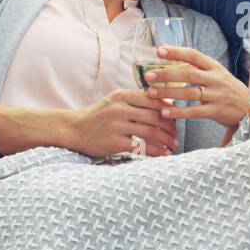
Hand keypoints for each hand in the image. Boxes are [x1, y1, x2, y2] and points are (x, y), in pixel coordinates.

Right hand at [58, 89, 179, 157]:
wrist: (73, 129)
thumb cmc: (98, 116)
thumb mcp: (115, 101)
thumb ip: (137, 100)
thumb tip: (166, 104)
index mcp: (122, 95)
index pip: (153, 99)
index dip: (169, 109)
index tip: (176, 118)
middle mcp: (120, 108)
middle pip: (155, 116)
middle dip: (170, 127)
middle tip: (177, 134)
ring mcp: (116, 126)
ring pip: (151, 132)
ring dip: (166, 140)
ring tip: (173, 145)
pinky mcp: (114, 142)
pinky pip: (141, 147)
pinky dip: (156, 152)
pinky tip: (163, 154)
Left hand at [142, 46, 249, 128]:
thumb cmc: (227, 88)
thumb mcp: (216, 73)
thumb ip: (196, 66)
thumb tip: (170, 55)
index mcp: (214, 66)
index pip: (194, 55)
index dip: (176, 52)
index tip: (159, 50)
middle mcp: (216, 79)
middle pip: (188, 74)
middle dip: (167, 74)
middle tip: (148, 75)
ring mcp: (217, 95)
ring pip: (189, 93)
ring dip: (168, 93)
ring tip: (151, 93)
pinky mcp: (217, 111)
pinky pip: (195, 112)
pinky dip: (179, 112)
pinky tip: (165, 112)